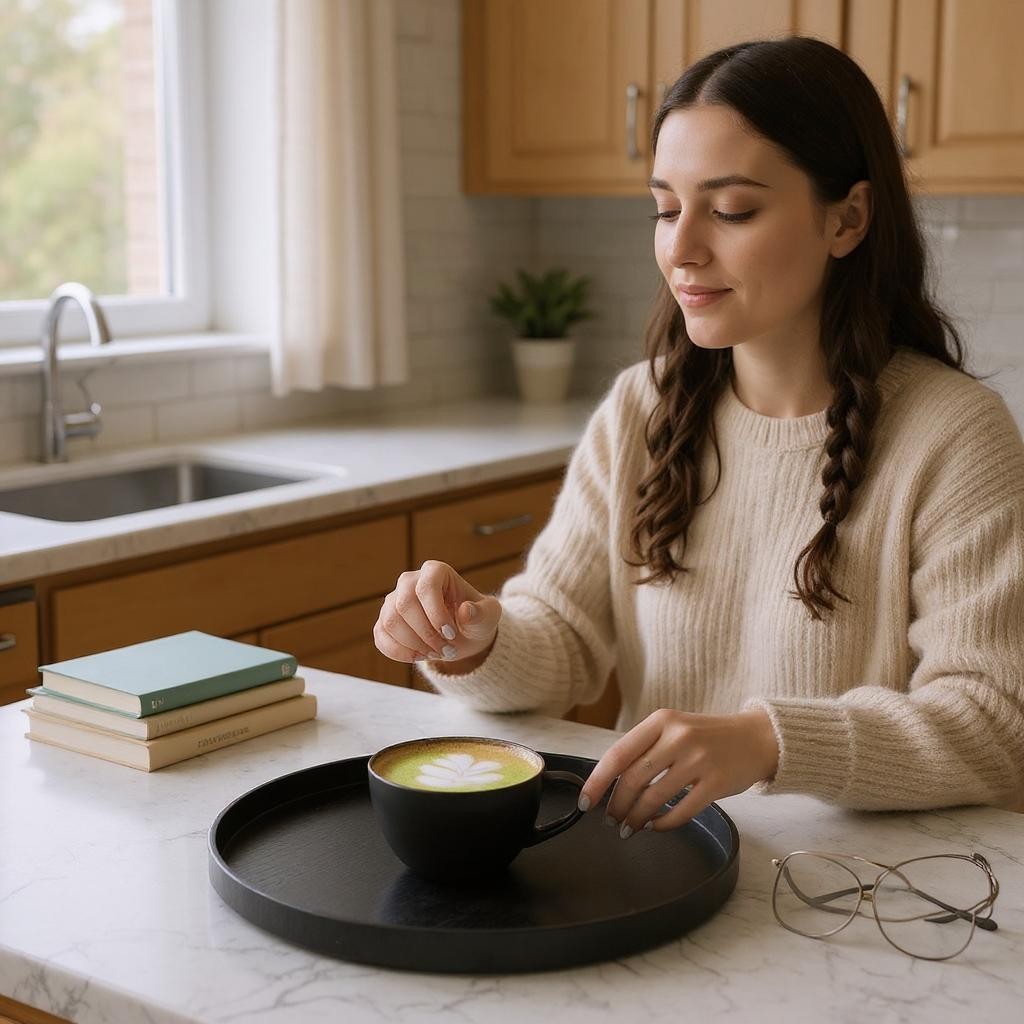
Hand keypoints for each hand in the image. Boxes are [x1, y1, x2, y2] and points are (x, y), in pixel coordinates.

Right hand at [374, 560, 501, 665]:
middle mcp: (409, 581)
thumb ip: (482, 613)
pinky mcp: (384, 620)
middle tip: (446, 649)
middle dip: (426, 634)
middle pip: (404, 604)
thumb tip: (465, 610)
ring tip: (435, 653)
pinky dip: (399, 652)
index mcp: (436, 572)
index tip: (451, 634)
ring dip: (413, 645)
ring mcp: (393, 600)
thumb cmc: (475, 620)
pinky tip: (418, 656)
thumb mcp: (489, 617)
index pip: (426, 586)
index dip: (436, 613)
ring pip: (390, 621)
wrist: (461, 635)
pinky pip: (381, 636)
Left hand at [577, 708, 779, 837]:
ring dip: (636, 819)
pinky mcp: (716, 782)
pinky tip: (656, 827)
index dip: (597, 782)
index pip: (618, 754)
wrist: (758, 738)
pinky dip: (663, 824)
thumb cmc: (708, 736)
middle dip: (616, 806)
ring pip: (654, 798)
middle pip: (632, 780)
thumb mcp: (675, 728)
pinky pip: (681, 811)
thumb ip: (646, 748)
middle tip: (611, 821)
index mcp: (661, 721)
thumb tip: (610, 783)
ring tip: (630, 828)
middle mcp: (678, 737)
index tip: (585, 802)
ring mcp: (698, 759)